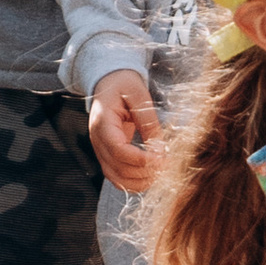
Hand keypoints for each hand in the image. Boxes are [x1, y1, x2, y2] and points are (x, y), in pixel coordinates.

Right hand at [88, 68, 167, 193]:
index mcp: (102, 123)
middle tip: (168, 166)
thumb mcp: (138, 94)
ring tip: (161, 173)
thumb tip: (159, 147)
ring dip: (140, 182)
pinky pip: (118, 177)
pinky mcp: (108, 156)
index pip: (118, 150)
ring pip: (117, 178)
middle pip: (118, 169)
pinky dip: (134, 182)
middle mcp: (97, 140)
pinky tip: (151, 176)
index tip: (163, 159)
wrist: (109, 82)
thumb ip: (148, 120)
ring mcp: (101, 150)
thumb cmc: (123, 85)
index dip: (141, 160)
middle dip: (145, 172)